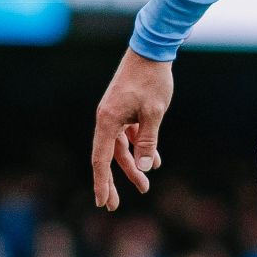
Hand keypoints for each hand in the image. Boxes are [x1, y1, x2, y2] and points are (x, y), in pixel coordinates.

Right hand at [91, 47, 173, 209]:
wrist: (152, 50)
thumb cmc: (152, 80)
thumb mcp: (154, 112)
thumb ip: (147, 141)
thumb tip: (144, 168)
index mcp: (107, 121)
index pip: (101, 159)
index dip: (102, 183)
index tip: (103, 202)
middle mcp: (107, 119)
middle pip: (107, 157)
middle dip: (113, 182)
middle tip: (113, 206)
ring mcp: (115, 115)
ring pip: (121, 148)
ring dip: (132, 166)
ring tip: (145, 186)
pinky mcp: (125, 110)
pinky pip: (129, 136)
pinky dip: (140, 148)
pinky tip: (155, 162)